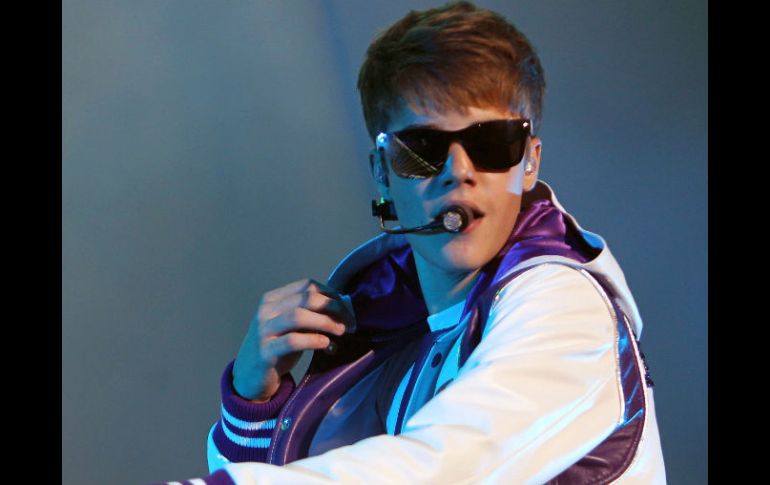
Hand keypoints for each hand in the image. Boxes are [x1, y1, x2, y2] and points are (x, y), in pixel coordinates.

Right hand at [232, 278, 354, 401]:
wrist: (250, 377)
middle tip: (350, 322)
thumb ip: (310, 315)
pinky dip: (314, 340)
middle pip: (306, 298)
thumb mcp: (291, 327)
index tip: (346, 308)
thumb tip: (343, 306)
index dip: (331, 294)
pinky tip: (327, 344)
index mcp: (273, 299)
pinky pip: (293, 341)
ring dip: (326, 322)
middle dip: (334, 307)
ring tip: (341, 331)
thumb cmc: (277, 347)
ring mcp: (263, 331)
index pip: (306, 285)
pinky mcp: (265, 351)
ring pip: (298, 316)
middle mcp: (266, 311)